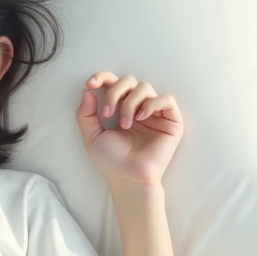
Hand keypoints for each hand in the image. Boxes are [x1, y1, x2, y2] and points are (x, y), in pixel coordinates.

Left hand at [76, 72, 182, 186]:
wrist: (128, 178)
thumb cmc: (111, 160)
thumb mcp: (91, 135)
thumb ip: (85, 113)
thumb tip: (88, 89)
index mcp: (119, 108)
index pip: (113, 82)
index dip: (102, 77)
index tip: (90, 84)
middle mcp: (137, 107)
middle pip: (129, 80)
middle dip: (115, 92)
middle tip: (107, 113)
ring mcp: (154, 113)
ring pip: (145, 87)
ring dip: (130, 102)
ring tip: (125, 124)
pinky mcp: (171, 120)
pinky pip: (166, 99)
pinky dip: (152, 103)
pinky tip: (141, 117)